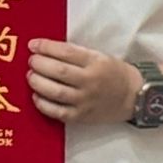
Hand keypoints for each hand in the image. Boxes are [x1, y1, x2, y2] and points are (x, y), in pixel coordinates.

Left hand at [26, 39, 142, 124]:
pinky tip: (36, 96)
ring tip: (31, 76)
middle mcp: (90, 82)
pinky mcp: (81, 117)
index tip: (33, 45)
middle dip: (39, 64)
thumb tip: (45, 49)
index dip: (46, 47)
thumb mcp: (99, 57)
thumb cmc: (112, 73)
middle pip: (59, 72)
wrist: (132, 97)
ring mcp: (85, 101)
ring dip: (37, 82)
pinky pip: (57, 112)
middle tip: (31, 61)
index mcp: (96, 63)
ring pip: (55, 92)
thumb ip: (75, 53)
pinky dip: (42, 104)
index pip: (66, 52)